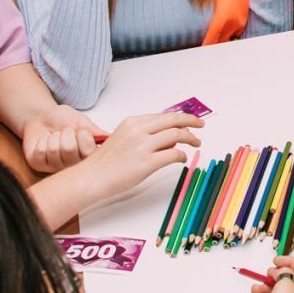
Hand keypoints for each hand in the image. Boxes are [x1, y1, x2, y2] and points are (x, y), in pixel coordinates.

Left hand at [21, 105, 105, 172]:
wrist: (44, 118)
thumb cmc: (64, 120)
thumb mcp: (82, 121)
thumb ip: (93, 131)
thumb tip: (107, 137)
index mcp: (88, 155)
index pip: (89, 151)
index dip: (83, 136)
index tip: (81, 131)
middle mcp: (74, 166)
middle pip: (69, 149)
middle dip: (66, 133)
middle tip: (65, 132)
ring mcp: (56, 168)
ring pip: (53, 149)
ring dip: (53, 137)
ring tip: (55, 136)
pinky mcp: (39, 166)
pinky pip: (40, 152)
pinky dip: (41, 141)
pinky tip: (44, 142)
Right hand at [71, 111, 203, 200]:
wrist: (92, 177)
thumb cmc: (106, 162)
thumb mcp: (123, 138)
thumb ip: (143, 133)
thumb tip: (168, 135)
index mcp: (133, 122)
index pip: (163, 115)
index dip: (179, 117)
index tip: (189, 120)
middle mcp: (139, 131)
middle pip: (173, 120)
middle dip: (191, 121)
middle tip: (201, 124)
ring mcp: (143, 146)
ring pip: (176, 134)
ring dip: (190, 138)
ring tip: (196, 143)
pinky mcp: (147, 163)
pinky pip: (173, 154)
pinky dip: (182, 155)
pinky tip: (182, 158)